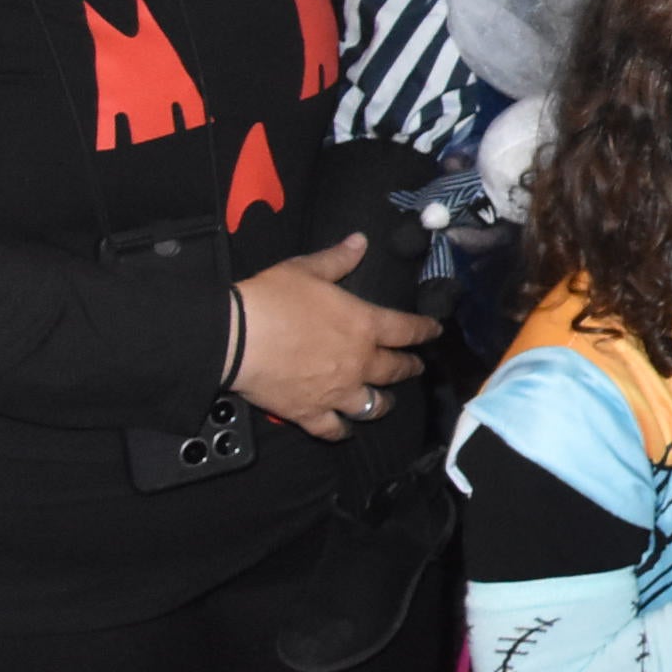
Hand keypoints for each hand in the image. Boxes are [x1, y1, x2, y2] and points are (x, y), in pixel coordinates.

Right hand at [229, 234, 443, 440]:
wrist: (235, 337)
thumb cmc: (272, 299)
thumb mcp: (306, 269)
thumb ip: (338, 258)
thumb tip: (360, 241)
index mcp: (364, 324)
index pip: (408, 329)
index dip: (426, 330)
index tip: (435, 332)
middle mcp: (359, 361)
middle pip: (396, 370)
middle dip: (409, 368)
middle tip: (415, 367)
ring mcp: (337, 391)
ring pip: (372, 405)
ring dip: (382, 403)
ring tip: (386, 402)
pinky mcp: (310, 412)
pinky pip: (333, 429)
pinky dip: (341, 431)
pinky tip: (344, 430)